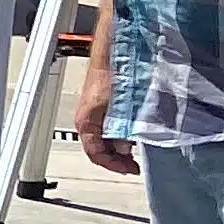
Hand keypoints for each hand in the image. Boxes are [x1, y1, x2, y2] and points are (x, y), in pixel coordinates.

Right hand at [70, 56, 136, 175]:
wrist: (115, 54)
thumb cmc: (115, 77)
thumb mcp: (122, 111)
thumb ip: (123, 133)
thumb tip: (126, 149)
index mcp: (86, 123)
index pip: (95, 154)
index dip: (114, 166)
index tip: (131, 169)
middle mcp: (86, 119)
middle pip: (99, 148)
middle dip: (118, 157)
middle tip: (135, 161)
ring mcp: (93, 112)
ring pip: (104, 137)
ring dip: (120, 145)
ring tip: (137, 146)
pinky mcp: (102, 105)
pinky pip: (109, 126)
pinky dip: (122, 133)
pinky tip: (135, 130)